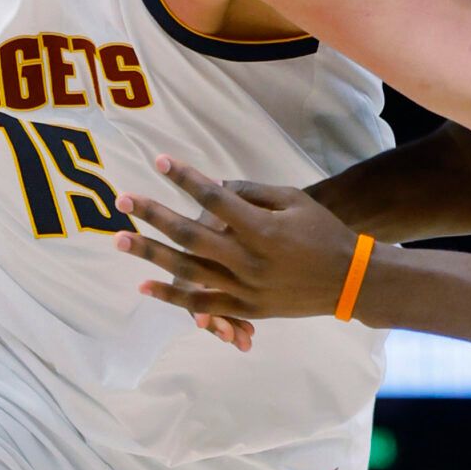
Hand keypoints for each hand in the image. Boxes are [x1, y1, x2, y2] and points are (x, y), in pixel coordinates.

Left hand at [114, 155, 358, 330]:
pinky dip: (171, 296)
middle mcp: (248, 259)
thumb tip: (215, 188)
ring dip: (151, 254)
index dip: (185, 178)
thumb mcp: (294, 201)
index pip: (214, 198)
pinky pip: (201, 305)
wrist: (349, 281)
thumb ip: (253, 192)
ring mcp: (244, 288)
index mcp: (262, 228)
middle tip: (123, 200)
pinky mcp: (245, 308)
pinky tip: (144, 286)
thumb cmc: (323, 232)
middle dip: (153, 215)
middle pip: (190, 234)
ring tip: (120, 239)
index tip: (159, 162)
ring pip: (187, 270)